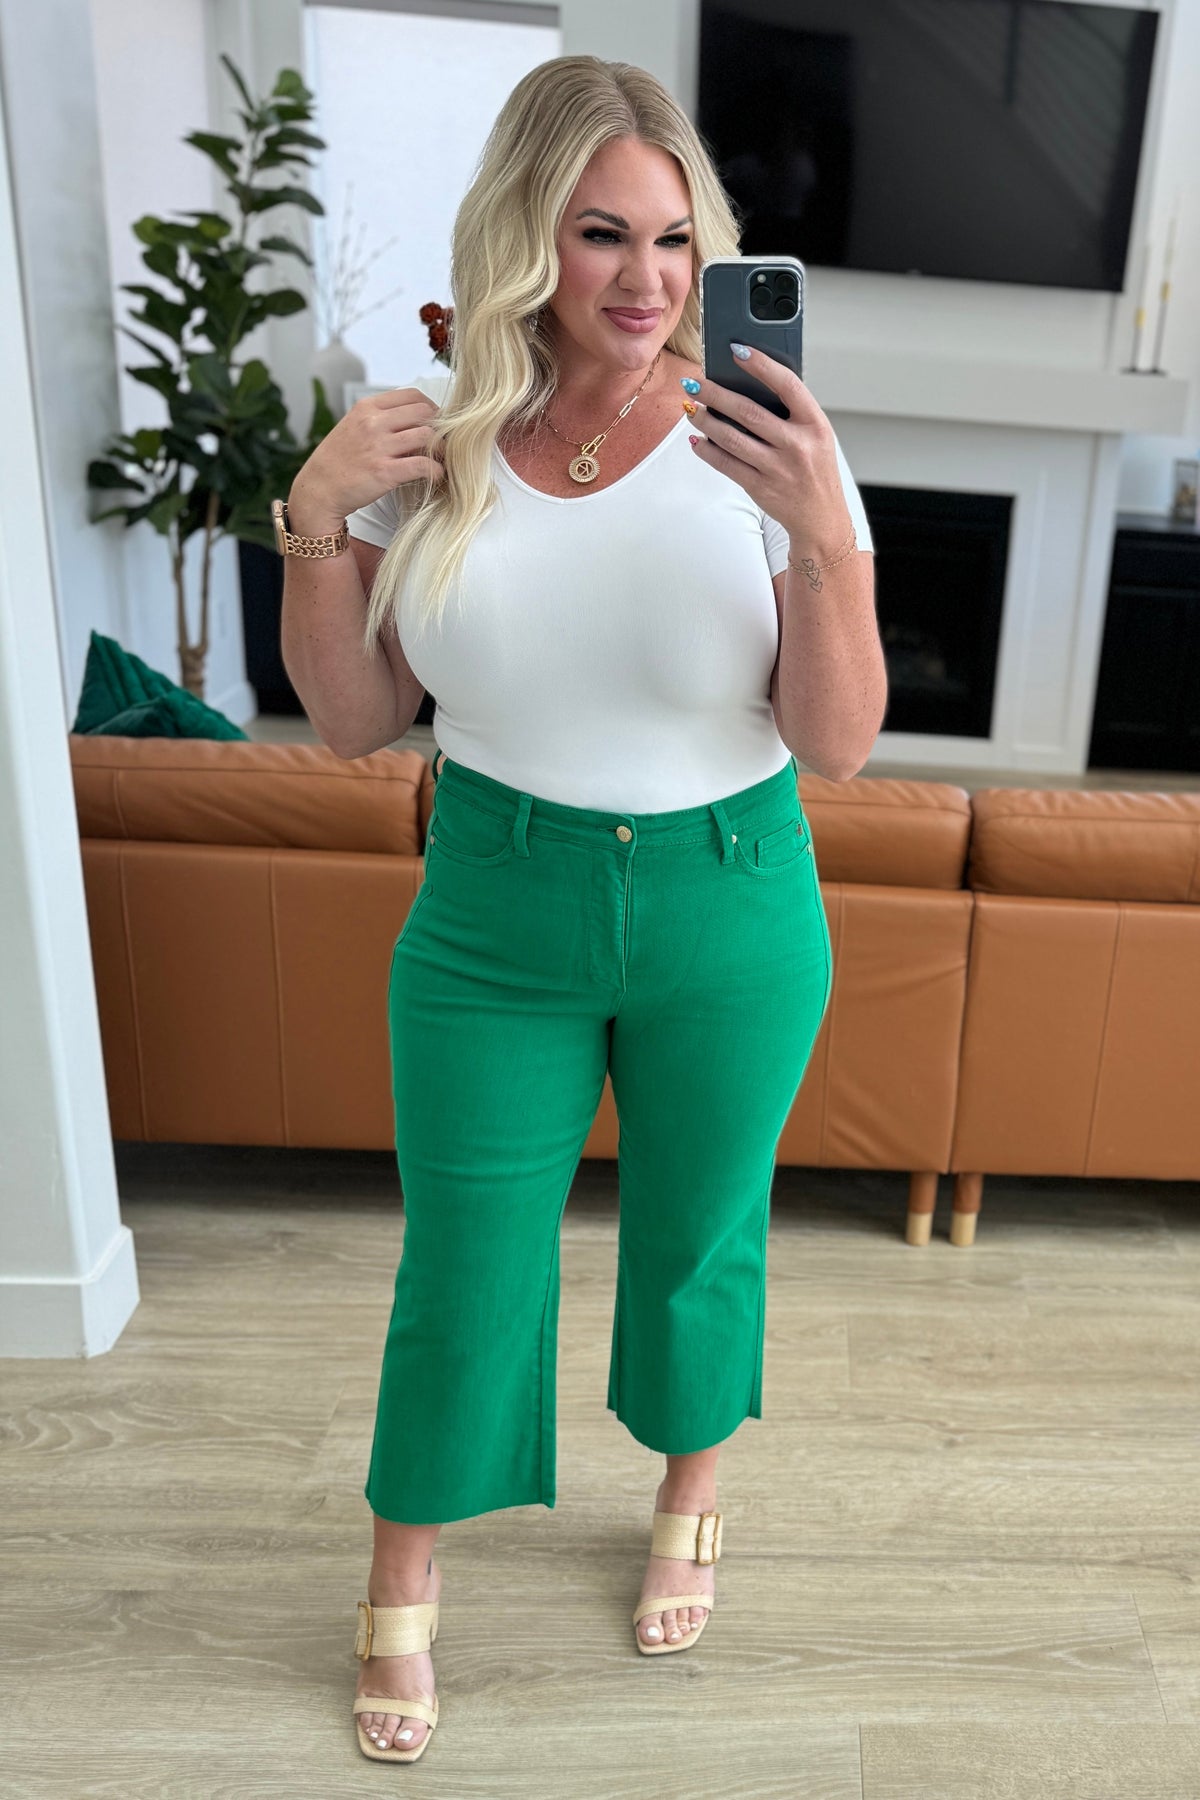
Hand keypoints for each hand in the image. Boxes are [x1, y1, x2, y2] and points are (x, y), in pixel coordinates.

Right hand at [292, 387, 445, 521]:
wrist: (318, 489)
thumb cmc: (338, 461)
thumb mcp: (353, 427)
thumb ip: (380, 419)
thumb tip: (414, 419)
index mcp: (367, 408)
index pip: (412, 395)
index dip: (431, 408)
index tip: (437, 422)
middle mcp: (373, 422)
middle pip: (424, 412)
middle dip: (441, 427)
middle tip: (444, 442)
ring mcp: (379, 447)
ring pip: (427, 436)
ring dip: (441, 449)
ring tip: (442, 460)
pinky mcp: (384, 472)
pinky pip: (423, 466)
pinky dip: (437, 471)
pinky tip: (437, 476)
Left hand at [685, 345, 852, 556]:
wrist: (821, 518)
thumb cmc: (815, 469)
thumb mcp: (816, 436)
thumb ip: (791, 413)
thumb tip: (746, 385)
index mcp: (816, 424)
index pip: (787, 385)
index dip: (761, 365)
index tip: (737, 349)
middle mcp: (797, 446)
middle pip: (748, 412)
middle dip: (715, 394)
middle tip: (694, 382)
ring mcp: (777, 469)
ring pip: (731, 438)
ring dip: (705, 421)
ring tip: (690, 408)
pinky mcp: (760, 487)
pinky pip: (726, 464)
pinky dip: (707, 450)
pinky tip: (696, 439)